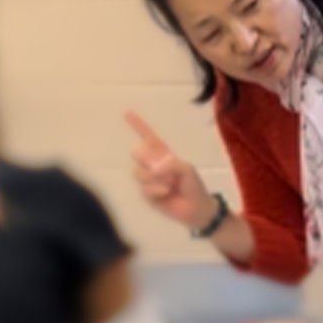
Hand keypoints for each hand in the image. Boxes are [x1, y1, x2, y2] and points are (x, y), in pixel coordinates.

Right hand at [126, 111, 217, 230]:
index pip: (150, 138)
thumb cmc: (193, 185)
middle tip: (163, 171)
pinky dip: (156, 191)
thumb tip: (153, 170)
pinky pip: (145, 189)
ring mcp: (149, 180)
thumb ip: (170, 164)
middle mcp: (154, 165)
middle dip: (148, 161)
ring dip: (156, 179)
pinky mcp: (147, 194)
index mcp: (164, 155)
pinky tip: (166, 194)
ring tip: (171, 185)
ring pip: (140, 173)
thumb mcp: (186, 169)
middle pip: (139, 155)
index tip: (127, 114)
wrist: (196, 209)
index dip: (139, 126)